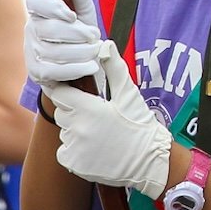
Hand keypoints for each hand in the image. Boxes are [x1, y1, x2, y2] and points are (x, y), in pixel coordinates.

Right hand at [25, 0, 105, 87]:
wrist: (84, 65)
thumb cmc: (82, 34)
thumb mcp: (84, 11)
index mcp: (39, 10)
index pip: (35, 0)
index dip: (52, 7)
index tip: (72, 15)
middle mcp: (31, 29)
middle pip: (48, 29)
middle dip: (76, 33)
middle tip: (94, 36)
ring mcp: (31, 52)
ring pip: (52, 51)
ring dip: (80, 52)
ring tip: (95, 51)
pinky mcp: (37, 72)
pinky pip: (53, 71)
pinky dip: (76, 69)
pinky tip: (91, 66)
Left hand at [47, 47, 174, 195]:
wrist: (150, 162)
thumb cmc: (140, 125)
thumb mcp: (129, 95)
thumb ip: (114, 68)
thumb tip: (105, 44)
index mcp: (87, 108)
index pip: (60, 93)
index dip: (68, 93)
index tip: (76, 95)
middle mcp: (76, 128)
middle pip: (63, 113)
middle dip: (76, 112)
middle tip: (98, 118)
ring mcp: (73, 148)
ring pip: (65, 133)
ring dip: (76, 132)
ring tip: (100, 135)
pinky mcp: (73, 164)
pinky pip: (65, 151)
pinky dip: (75, 151)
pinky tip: (95, 150)